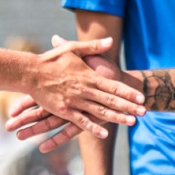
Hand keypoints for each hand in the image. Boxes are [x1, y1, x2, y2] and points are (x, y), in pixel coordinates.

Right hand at [22, 36, 142, 151]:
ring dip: (117, 118)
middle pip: (111, 100)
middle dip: (129, 107)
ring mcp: (75, 101)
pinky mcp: (65, 110)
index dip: (128, 92)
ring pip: (100, 112)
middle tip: (144, 112)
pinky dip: (93, 128)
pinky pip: (81, 121)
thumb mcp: (73, 48)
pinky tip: (105, 133)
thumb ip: (93, 46)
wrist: (30, 72)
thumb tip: (110, 41)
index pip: (113, 86)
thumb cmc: (51, 60)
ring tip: (132, 122)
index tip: (141, 97)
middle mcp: (85, 89)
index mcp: (89, 76)